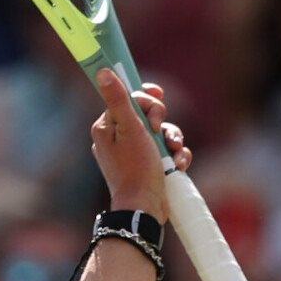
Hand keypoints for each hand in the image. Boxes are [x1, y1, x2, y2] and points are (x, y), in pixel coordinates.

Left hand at [90, 70, 188, 219]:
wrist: (143, 209)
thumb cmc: (135, 169)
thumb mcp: (130, 128)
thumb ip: (119, 99)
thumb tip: (103, 71)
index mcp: (106, 127)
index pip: (128, 99)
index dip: (146, 98)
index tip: (158, 96)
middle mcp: (116, 139)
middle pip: (146, 114)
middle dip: (162, 121)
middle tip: (159, 131)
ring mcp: (133, 154)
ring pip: (160, 133)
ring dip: (173, 139)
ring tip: (174, 151)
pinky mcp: (147, 167)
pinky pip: (165, 152)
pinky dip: (174, 156)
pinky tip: (178, 165)